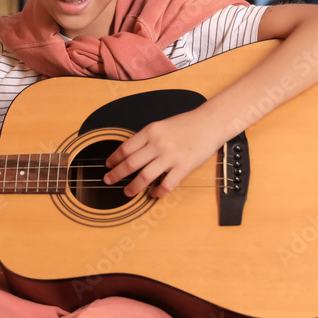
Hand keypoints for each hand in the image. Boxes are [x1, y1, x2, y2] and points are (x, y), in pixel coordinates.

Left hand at [103, 109, 221, 198]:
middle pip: (130, 164)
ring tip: (127, 192)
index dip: (114, 158)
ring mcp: (170, 157)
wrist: (210, 123)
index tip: (108, 165)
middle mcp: (158, 144)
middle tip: (108, 180)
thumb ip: (147, 138)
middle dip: (116, 174)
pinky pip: (166, 185)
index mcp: (150, 131)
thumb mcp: (161, 125)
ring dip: (133, 187)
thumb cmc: (186, 124)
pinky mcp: (183, 167)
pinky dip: (157, 192)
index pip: (126, 148)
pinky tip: (153, 194)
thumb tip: (130, 153)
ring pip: (144, 176)